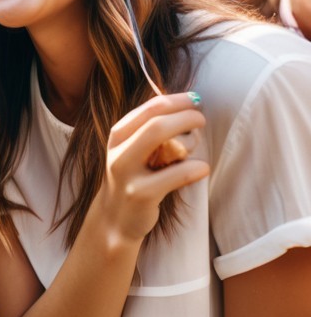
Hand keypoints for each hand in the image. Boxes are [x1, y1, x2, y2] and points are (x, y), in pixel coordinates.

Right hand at [99, 92, 209, 244]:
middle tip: (201, 120)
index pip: (150, 107)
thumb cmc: (133, 177)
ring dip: (191, 143)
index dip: (177, 100)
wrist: (114, 217)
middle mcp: (120, 151)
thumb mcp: (131, 148)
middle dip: (187, 117)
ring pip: (170, 145)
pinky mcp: (142, 194)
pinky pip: (180, 174)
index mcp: (118, 135)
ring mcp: (129, 174)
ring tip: (192, 152)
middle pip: (159, 122)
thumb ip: (150, 127)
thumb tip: (186, 103)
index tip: (195, 99)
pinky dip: (197, 168)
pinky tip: (201, 169)